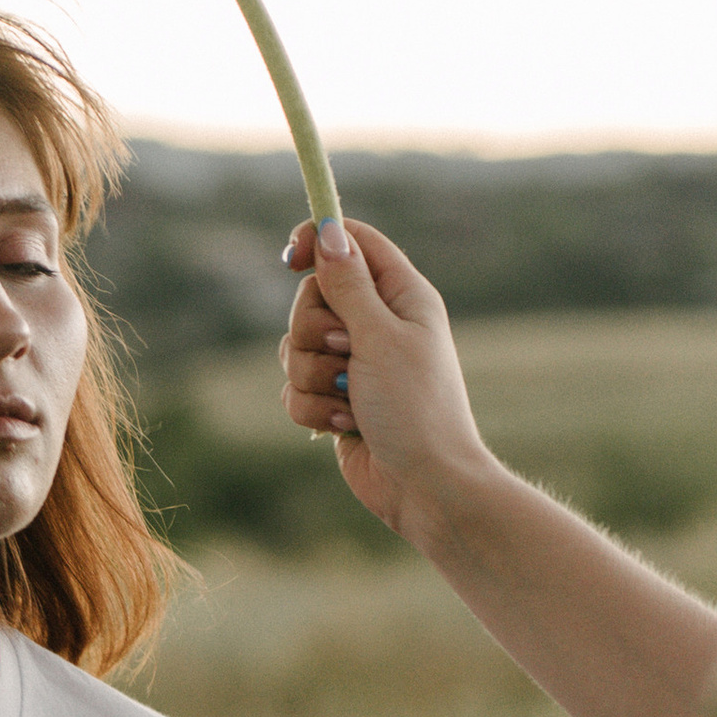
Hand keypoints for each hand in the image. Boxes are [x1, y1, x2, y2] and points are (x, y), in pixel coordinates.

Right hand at [280, 216, 496, 544]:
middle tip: (347, 352)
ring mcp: (353, 364)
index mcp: (401, 296)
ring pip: (294, 347)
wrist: (424, 485)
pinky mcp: (333, 400)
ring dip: (313, 377)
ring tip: (351, 399)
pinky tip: (345, 426)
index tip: (291, 257)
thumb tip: (328, 231)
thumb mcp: (380, 337)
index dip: (319, 240)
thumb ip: (348, 285)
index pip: (354, 243)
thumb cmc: (415, 409)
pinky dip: (312, 409)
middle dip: (314, 331)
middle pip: (311, 297)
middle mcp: (377, 324)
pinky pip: (294, 389)